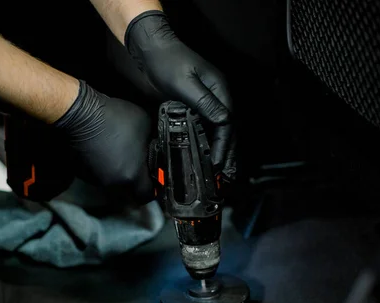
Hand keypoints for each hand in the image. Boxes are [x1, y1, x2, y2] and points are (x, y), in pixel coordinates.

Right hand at [54, 81, 154, 204]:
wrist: (81, 114)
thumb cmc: (115, 118)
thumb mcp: (145, 124)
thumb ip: (150, 142)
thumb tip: (150, 148)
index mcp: (132, 175)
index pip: (146, 195)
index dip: (152, 188)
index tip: (153, 179)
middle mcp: (113, 183)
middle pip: (128, 188)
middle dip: (133, 177)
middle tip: (135, 161)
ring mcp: (95, 179)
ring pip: (112, 181)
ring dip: (116, 170)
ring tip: (115, 151)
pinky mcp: (82, 172)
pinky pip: (97, 173)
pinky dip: (101, 165)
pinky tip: (101, 149)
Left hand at [124, 11, 235, 179]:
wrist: (152, 50)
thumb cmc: (168, 63)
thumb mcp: (186, 84)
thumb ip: (205, 103)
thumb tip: (224, 121)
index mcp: (220, 90)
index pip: (227, 124)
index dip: (224, 145)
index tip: (219, 163)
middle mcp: (217, 97)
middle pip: (226, 129)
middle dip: (227, 151)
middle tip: (225, 174)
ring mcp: (206, 101)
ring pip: (217, 129)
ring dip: (218, 149)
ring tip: (219, 170)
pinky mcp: (193, 104)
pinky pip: (204, 126)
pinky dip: (206, 141)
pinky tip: (203, 154)